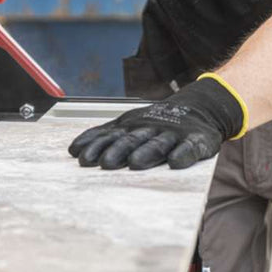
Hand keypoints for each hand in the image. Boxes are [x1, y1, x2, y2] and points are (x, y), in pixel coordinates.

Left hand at [68, 76, 245, 169]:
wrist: (199, 108)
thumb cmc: (156, 122)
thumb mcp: (129, 125)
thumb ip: (103, 136)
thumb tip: (73, 149)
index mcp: (133, 126)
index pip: (111, 136)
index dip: (97, 146)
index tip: (81, 158)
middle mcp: (150, 128)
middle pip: (132, 140)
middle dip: (117, 150)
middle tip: (105, 163)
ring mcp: (173, 134)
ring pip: (158, 143)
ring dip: (146, 153)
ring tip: (136, 163)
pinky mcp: (195, 141)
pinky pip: (189, 148)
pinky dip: (182, 154)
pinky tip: (175, 162)